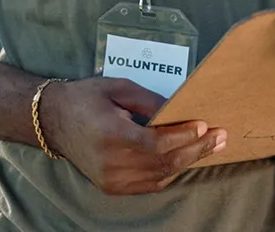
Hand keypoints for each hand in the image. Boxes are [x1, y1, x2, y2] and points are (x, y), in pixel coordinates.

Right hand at [38, 77, 225, 195]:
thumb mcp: (117, 88)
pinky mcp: (112, 187)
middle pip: (164, 161)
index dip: (184, 136)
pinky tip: (184, 158)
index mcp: (111, 134)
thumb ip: (149, 100)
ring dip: (188, 161)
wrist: (53, 121)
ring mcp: (112, 179)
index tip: (205, 125)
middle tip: (221, 137)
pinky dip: (170, 171)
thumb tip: (178, 110)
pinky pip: (150, 183)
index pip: (157, 142)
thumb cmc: (86, 98)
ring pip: (161, 175)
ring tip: (210, 146)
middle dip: (197, 149)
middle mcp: (111, 162)